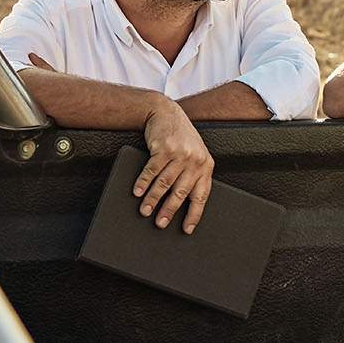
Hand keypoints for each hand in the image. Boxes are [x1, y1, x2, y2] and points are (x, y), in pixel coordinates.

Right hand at [137, 99, 214, 232]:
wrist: (166, 112)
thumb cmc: (180, 137)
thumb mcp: (194, 154)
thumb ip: (192, 173)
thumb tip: (181, 202)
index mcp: (205, 165)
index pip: (201, 195)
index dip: (194, 214)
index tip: (187, 229)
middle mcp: (195, 161)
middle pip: (181, 192)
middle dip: (169, 211)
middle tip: (160, 224)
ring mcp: (180, 154)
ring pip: (164, 183)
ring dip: (153, 200)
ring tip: (145, 211)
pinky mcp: (164, 148)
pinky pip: (152, 171)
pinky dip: (144, 183)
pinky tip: (138, 192)